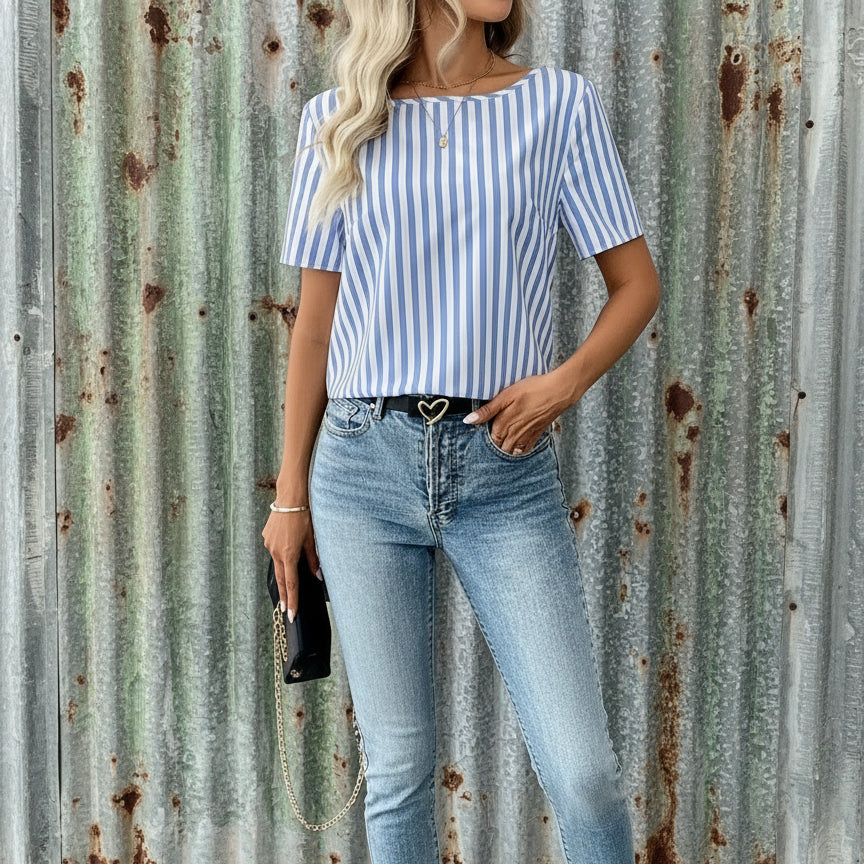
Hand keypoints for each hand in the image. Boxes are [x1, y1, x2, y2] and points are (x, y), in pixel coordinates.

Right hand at [261, 507, 321, 622]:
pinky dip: (281, 552)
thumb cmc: (304, 517)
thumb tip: (318, 576)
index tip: (292, 614)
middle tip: (286, 611)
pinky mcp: (266, 537)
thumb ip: (314, 559)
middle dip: (285, 596)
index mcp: (289, 554)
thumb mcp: (312, 539)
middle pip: (280, 579)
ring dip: (284, 568)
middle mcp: (276, 552)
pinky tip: (288, 543)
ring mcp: (269, 544)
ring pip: (278, 562)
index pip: (291, 584)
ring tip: (292, 568)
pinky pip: (274, 549)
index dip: (293, 600)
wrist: (290, 497)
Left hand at [461, 370, 574, 453]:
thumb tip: (469, 420)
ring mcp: (527, 435)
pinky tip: (516, 445)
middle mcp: (515, 433)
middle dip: (494, 446)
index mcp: (504, 423)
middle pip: (500, 447)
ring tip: (501, 444)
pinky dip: (519, 450)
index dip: (485, 437)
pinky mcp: (537, 434)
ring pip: (511, 450)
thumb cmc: (532, 389)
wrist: (558, 391)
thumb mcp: (506, 395)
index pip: (489, 438)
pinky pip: (525, 449)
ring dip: (505, 449)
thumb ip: (488, 410)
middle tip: (490, 440)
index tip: (482, 432)